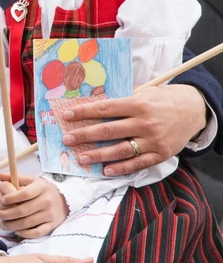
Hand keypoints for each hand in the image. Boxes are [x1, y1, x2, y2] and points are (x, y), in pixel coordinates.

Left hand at [0, 173, 67, 238]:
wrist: (63, 200)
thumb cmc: (42, 190)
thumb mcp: (32, 180)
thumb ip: (15, 178)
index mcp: (41, 187)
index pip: (24, 193)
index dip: (10, 198)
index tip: (2, 200)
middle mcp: (47, 201)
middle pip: (23, 210)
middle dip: (6, 214)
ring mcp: (50, 214)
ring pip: (28, 223)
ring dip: (12, 225)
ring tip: (3, 224)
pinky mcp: (52, 225)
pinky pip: (37, 232)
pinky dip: (25, 234)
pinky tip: (17, 231)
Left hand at [60, 85, 206, 175]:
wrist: (195, 109)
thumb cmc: (164, 99)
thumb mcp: (145, 92)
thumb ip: (122, 99)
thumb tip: (93, 104)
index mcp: (138, 103)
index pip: (105, 108)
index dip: (84, 112)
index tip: (67, 116)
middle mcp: (145, 122)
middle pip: (109, 130)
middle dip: (84, 135)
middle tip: (67, 139)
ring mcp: (153, 140)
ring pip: (121, 150)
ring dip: (98, 155)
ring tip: (81, 158)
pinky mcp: (161, 154)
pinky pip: (138, 163)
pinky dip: (121, 168)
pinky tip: (105, 170)